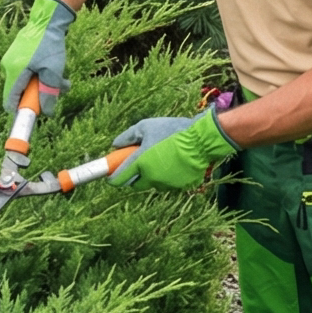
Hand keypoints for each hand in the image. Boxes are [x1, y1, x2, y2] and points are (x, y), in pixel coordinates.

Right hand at [1, 0, 73, 113]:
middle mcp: (8, 67)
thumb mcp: (53, 72)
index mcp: (13, 73)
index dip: (22, 111)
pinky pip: (27, 72)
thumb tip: (47, 112)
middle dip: (39, 96)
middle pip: (20, 93)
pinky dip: (40, 75)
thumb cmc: (50, 45)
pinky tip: (54, 69)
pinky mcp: (17, 55)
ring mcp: (11, 60)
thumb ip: (48, 93)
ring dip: (43, 85)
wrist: (47, 19)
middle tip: (58, 91)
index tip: (36, 113)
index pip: (10, 103)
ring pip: (26, 82)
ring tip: (63, 81)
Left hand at [109, 106, 234, 190]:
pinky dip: (167, 176)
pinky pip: (168, 183)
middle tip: (139, 164)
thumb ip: (127, 137)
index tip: (111, 176)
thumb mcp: (146, 126)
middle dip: (133, 176)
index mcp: (140, 162)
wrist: (200, 139)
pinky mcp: (178, 186)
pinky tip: (175, 162)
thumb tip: (115, 145)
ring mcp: (165, 183)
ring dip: (152, 175)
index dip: (112, 178)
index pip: (119, 179)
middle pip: (134, 184)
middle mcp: (150, 177)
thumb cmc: (172, 130)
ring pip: (152, 183)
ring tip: (162, 157)